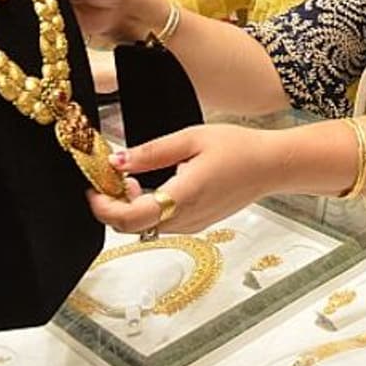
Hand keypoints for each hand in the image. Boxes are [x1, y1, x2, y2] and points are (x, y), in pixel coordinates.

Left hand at [88, 124, 277, 232]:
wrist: (272, 166)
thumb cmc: (240, 149)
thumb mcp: (192, 138)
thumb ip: (151, 151)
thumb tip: (117, 161)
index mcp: (183, 196)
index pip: (131, 218)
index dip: (104, 208)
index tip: (93, 189)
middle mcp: (186, 218)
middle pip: (132, 227)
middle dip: (113, 206)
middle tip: (111, 178)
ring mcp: (192, 224)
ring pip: (146, 227)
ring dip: (130, 207)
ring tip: (134, 177)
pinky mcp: (197, 224)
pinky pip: (162, 223)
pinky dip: (148, 208)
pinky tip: (155, 185)